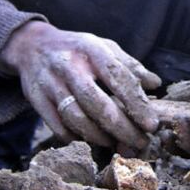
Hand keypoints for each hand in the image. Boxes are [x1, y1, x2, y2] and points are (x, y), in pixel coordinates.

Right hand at [0, 21, 160, 148]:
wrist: (34, 46)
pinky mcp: (36, 99)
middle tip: (139, 142)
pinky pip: (57, 126)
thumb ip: (130, 65)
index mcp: (92, 49)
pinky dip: (76, 138)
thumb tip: (156, 83)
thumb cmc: (78, 48)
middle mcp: (70, 66)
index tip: (151, 124)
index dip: (136, 102)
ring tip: (117, 143)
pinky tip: (91, 140)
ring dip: (99, 136)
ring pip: (76, 118)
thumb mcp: (105, 46)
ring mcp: (50, 83)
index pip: (118, 77)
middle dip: (121, 128)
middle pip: (97, 103)